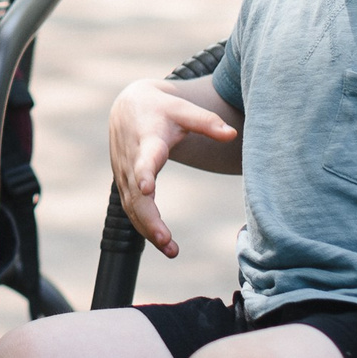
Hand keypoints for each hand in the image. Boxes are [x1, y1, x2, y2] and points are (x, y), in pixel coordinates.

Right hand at [108, 79, 236, 258]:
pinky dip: (144, 227)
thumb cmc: (162, 110)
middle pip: (135, 194)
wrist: (128, 107)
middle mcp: (131, 161)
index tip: (147, 188)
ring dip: (147, 229)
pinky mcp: (125, 184)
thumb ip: (207, 122)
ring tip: (171, 250)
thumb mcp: (184, 111)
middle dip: (148, 218)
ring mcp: (124, 175)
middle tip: (165, 240)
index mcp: (147, 141)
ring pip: (132, 207)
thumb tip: (232, 134)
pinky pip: (131, 210)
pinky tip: (164, 243)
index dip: (144, 173)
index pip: (143, 159)